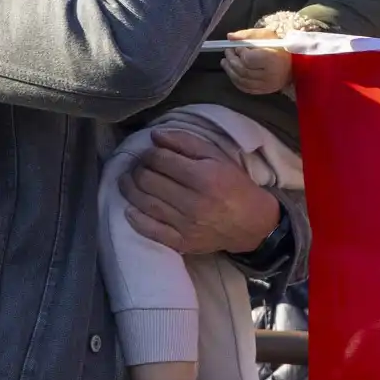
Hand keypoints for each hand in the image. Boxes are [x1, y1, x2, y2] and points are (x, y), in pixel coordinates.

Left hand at [122, 125, 282, 254]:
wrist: (253, 224)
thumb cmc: (235, 186)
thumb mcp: (218, 157)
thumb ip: (186, 142)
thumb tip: (155, 136)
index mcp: (203, 176)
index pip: (161, 160)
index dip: (148, 153)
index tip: (148, 153)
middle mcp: (193, 202)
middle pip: (148, 180)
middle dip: (137, 169)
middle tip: (138, 166)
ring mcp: (186, 225)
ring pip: (145, 203)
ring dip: (130, 190)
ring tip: (127, 182)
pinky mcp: (183, 242)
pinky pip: (151, 231)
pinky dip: (136, 219)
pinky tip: (129, 209)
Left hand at [221, 24, 294, 95]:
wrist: (293, 65)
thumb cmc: (279, 48)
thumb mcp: (266, 36)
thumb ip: (247, 35)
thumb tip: (230, 37)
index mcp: (273, 59)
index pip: (249, 59)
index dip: (240, 52)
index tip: (237, 47)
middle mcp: (270, 75)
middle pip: (243, 70)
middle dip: (232, 60)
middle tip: (227, 52)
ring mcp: (267, 86)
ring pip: (242, 80)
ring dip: (230, 71)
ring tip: (225, 62)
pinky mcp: (264, 91)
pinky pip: (245, 88)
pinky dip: (235, 80)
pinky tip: (232, 72)